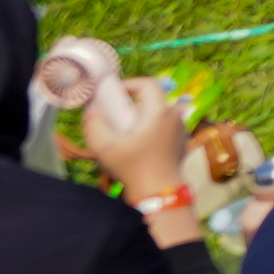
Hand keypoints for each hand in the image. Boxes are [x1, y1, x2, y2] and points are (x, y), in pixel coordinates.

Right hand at [74, 72, 195, 197]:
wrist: (159, 191)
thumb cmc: (132, 167)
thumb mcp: (105, 146)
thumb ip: (94, 124)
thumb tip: (92, 109)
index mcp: (159, 111)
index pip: (148, 83)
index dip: (130, 83)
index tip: (113, 93)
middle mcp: (174, 115)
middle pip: (153, 98)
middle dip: (132, 102)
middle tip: (115, 114)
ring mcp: (180, 128)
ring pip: (159, 111)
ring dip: (141, 115)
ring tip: (124, 129)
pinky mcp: (181, 140)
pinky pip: (165, 124)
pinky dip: (151, 126)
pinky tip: (137, 141)